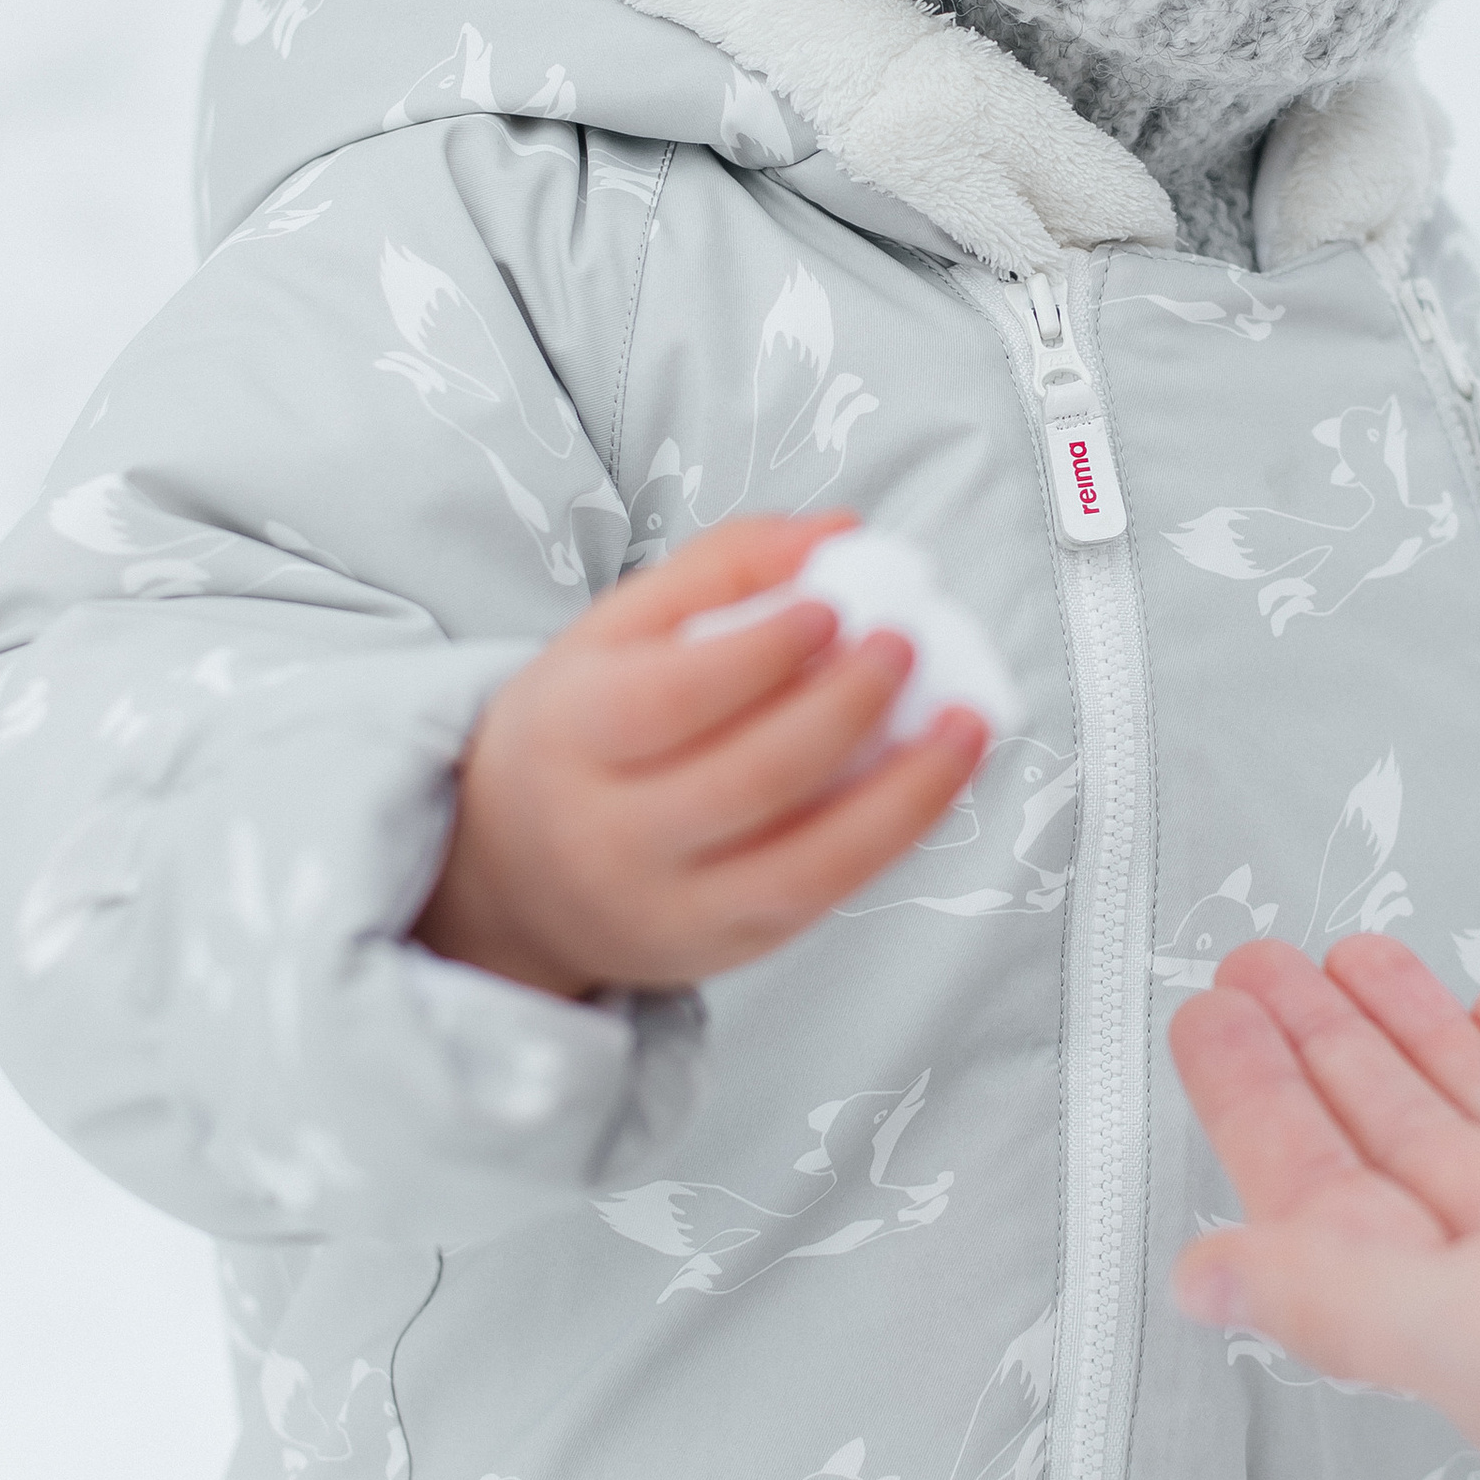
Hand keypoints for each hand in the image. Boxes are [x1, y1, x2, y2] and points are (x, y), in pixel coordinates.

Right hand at [412, 515, 988, 999]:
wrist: (514, 874)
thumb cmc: (584, 727)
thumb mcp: (615, 632)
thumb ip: (724, 567)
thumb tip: (843, 532)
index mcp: (572, 736)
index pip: (670, 699)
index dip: (761, 652)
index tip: (835, 602)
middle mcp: (612, 836)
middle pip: (745, 780)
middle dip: (842, 709)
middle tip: (907, 644)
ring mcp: (672, 908)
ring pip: (802, 862)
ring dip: (902, 791)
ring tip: (965, 721)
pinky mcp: (727, 948)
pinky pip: (825, 897)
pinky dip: (895, 835)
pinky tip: (941, 777)